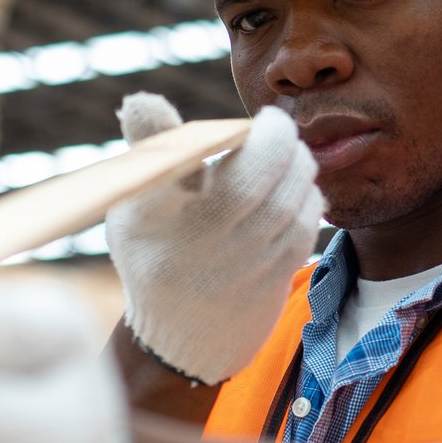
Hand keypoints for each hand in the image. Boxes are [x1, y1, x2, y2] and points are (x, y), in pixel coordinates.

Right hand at [105, 95, 324, 384]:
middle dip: (279, 140)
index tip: (248, 120)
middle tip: (275, 126)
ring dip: (298, 166)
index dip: (231, 135)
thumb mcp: (133, 208)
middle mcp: (209, 241)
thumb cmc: (154, 256)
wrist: (178, 341)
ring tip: (287, 153)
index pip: (199, 167)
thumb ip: (149, 153)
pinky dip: (308, 199)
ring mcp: (246, 264)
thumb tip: (141, 101)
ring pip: (291, 200)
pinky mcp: (275, 280)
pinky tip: (297, 188)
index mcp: (168, 217)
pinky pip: (305, 228)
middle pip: (262, 179)